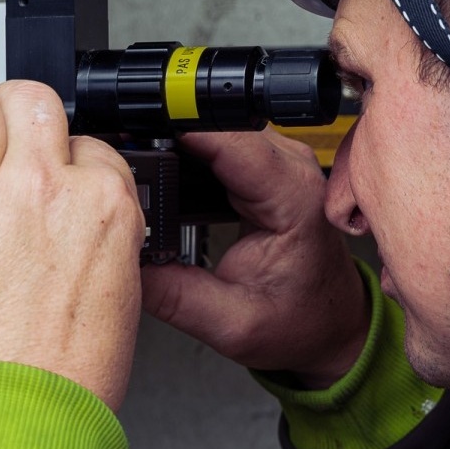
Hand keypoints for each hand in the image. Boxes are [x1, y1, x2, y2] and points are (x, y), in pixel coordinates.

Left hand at [0, 82, 145, 410]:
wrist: (17, 424)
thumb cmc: (64, 380)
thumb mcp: (117, 294)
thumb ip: (98, 236)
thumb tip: (75, 213)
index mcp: (101, 205)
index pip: (85, 141)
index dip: (58, 160)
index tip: (40, 182)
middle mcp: (42, 187)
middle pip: (27, 101)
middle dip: (9, 122)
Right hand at [141, 129, 367, 387]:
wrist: (328, 325)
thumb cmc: (299, 322)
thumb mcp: (230, 325)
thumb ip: (172, 296)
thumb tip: (121, 261)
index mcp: (293, 198)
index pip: (230, 138)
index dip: (178, 130)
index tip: (134, 139)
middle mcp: (293, 169)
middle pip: (217, 123)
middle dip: (168, 136)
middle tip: (130, 171)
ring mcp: (281, 160)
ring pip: (215, 125)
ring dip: (176, 142)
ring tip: (145, 175)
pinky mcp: (266, 164)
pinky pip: (220, 139)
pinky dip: (189, 151)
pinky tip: (169, 174)